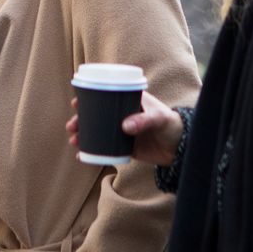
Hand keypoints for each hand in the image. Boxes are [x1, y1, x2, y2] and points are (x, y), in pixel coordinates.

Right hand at [66, 90, 182, 167]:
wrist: (181, 148)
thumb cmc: (172, 125)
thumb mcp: (159, 118)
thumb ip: (144, 120)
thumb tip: (124, 127)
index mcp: (129, 101)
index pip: (105, 95)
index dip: (88, 97)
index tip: (76, 102)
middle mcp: (122, 115)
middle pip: (96, 115)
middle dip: (80, 120)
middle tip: (71, 126)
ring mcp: (121, 131)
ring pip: (97, 131)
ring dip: (83, 135)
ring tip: (74, 141)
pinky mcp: (124, 147)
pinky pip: (104, 148)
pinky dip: (92, 152)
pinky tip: (81, 156)